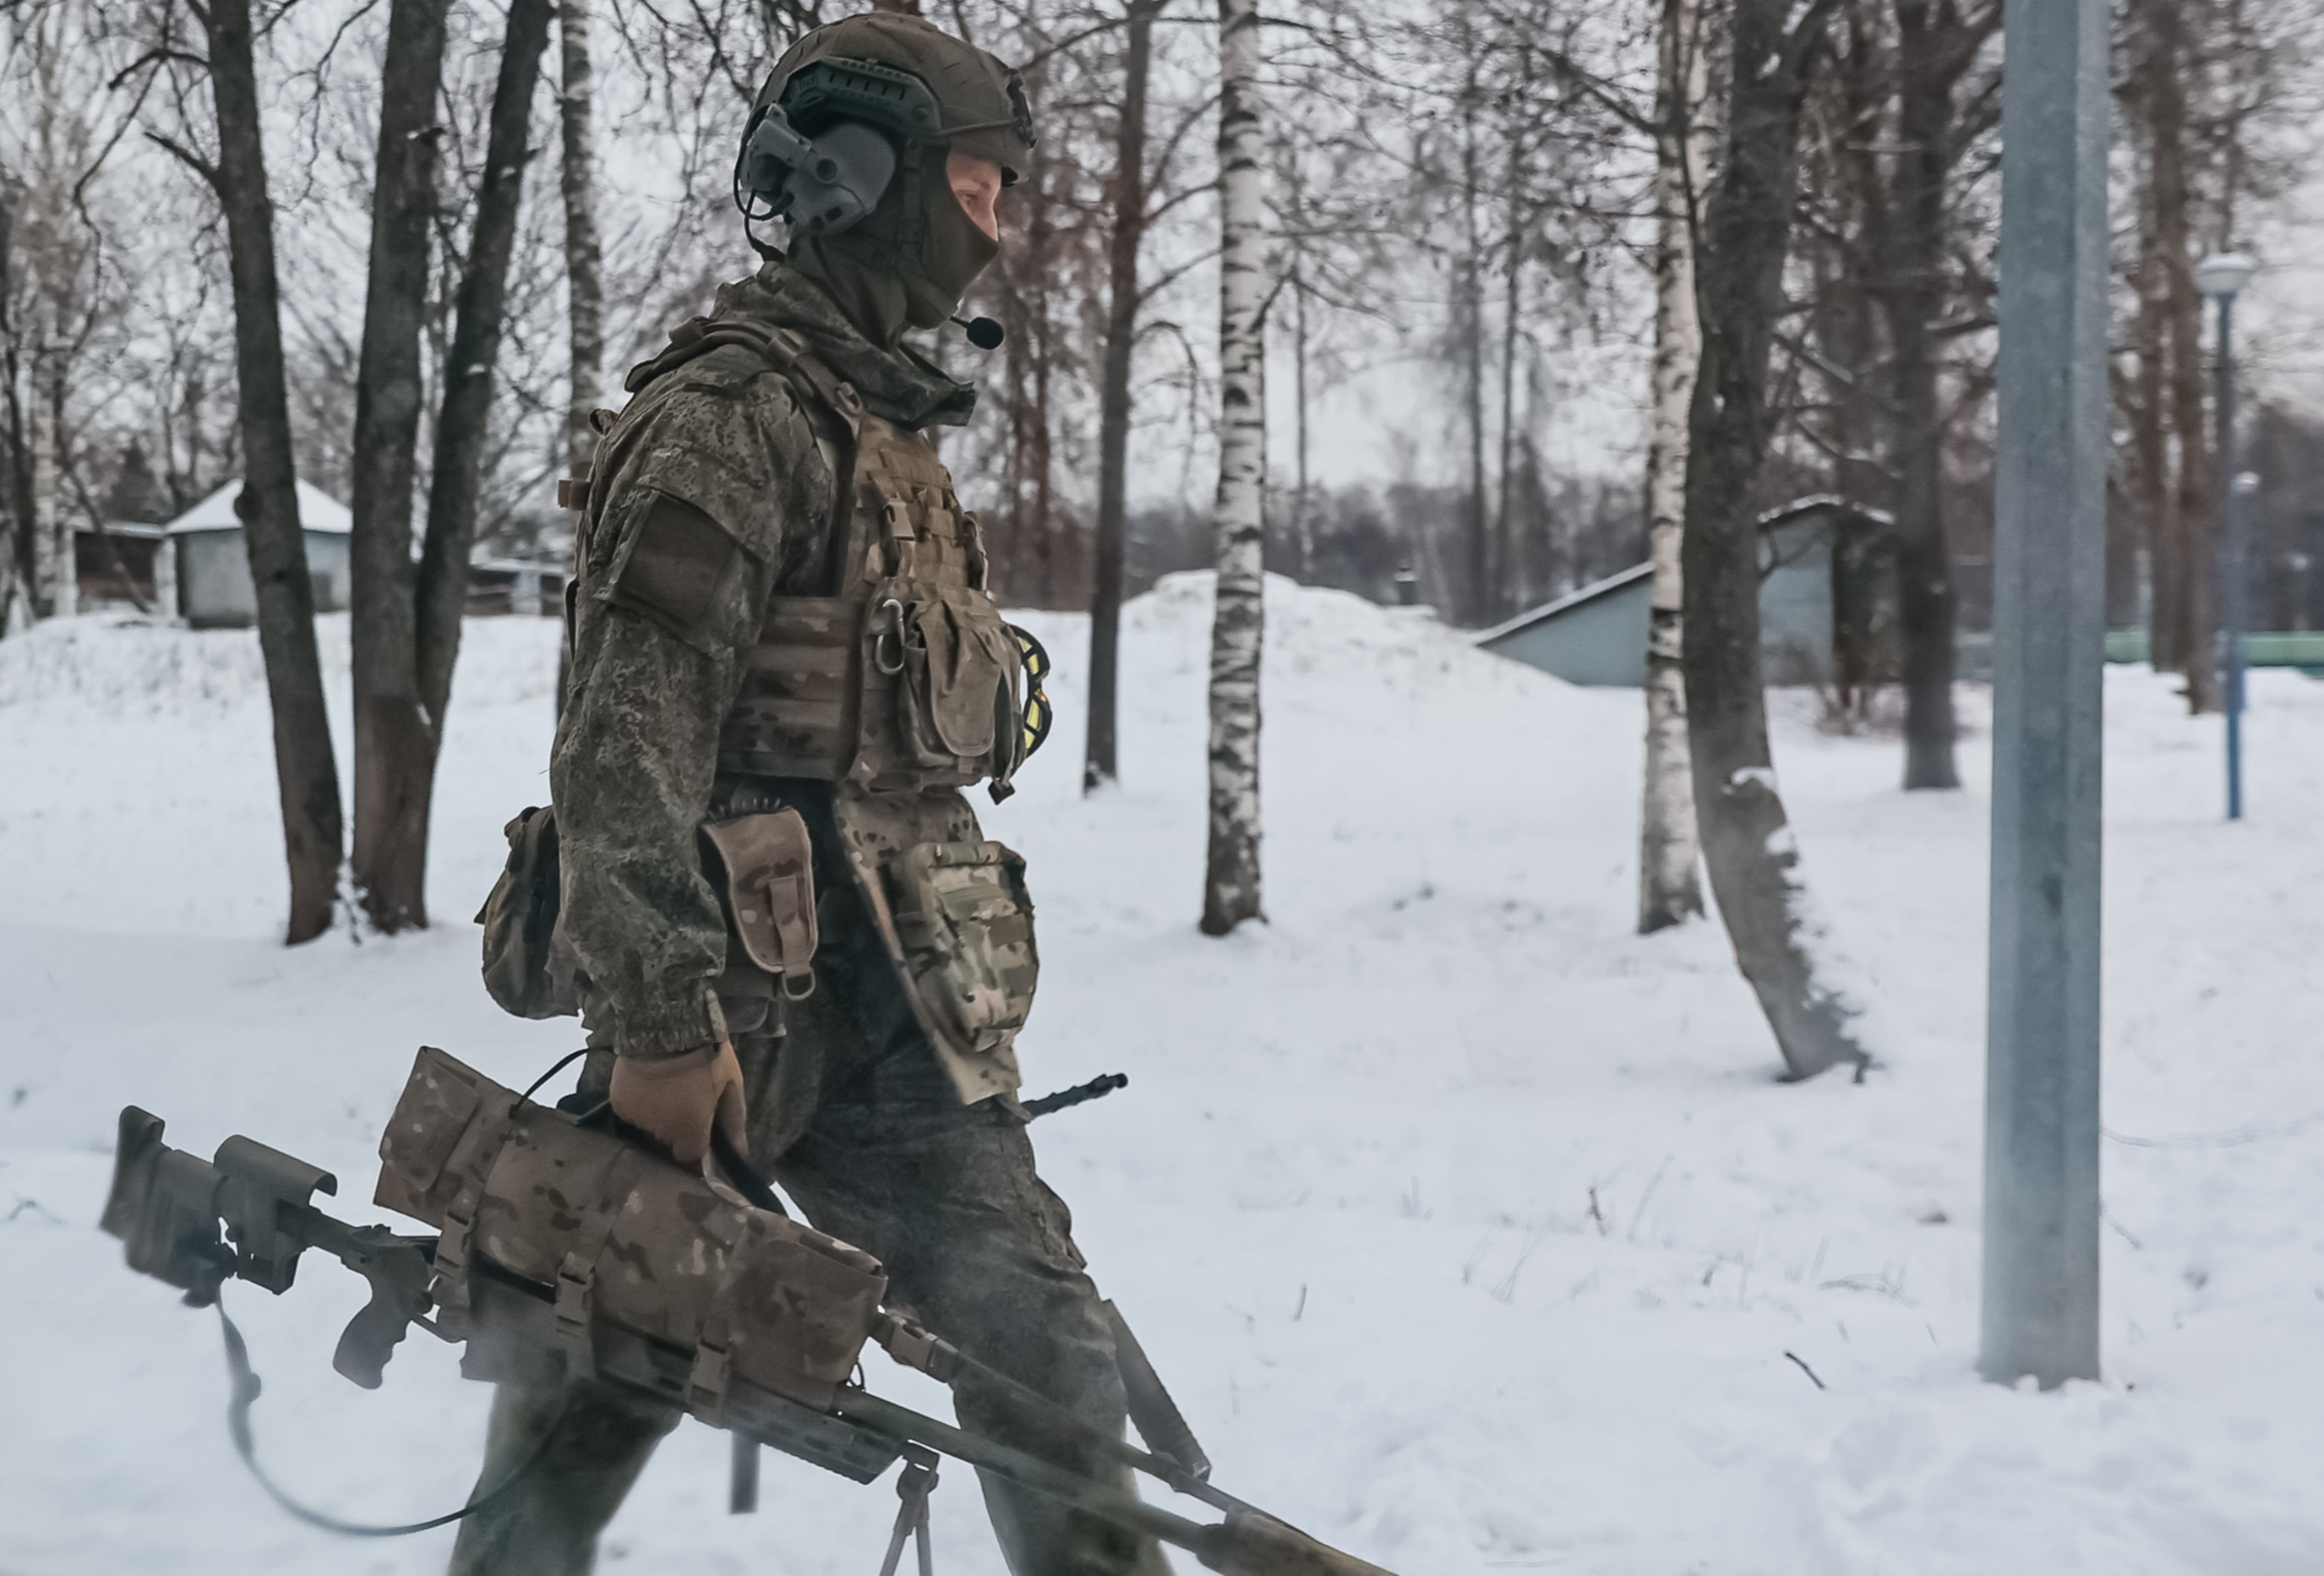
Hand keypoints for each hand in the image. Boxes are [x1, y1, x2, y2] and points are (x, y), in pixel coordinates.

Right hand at [609, 1039, 747, 1167]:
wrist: (668, 1026)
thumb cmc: (709, 1055)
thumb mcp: (731, 1085)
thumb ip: (733, 1122)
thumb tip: (739, 1152)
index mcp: (690, 1131)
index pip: (690, 1157)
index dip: (696, 1145)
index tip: (701, 1129)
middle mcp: (661, 1133)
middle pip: (670, 1141)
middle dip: (678, 1126)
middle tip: (687, 1097)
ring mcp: (638, 1119)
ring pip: (650, 1126)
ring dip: (658, 1115)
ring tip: (668, 1087)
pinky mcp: (619, 1104)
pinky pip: (632, 1112)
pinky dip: (640, 1102)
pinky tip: (649, 1083)